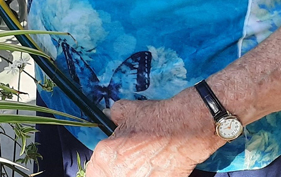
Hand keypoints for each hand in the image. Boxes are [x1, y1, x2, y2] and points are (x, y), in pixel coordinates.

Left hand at [85, 92, 224, 176]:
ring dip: (130, 174)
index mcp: (105, 156)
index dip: (101, 164)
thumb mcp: (126, 110)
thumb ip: (112, 116)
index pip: (93, 170)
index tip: (110, 160)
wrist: (188, 127)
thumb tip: (107, 116)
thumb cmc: (156, 118)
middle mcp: (118, 174)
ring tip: (142, 165)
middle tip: (129, 162)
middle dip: (115, 171)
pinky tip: (154, 168)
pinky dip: (147, 176)